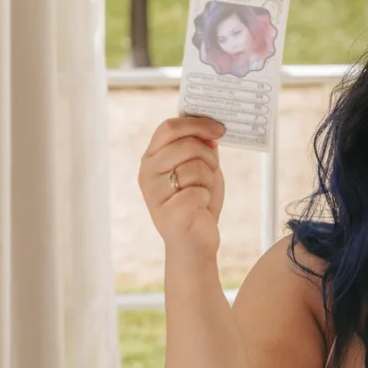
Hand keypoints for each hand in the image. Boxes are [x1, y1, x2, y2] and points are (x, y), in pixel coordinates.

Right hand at [139, 117, 225, 259]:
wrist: (195, 243)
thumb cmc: (198, 203)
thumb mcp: (202, 169)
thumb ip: (203, 148)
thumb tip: (210, 129)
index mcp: (152, 158)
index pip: (169, 128)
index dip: (197, 124)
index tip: (219, 130)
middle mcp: (147, 173)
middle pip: (186, 145)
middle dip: (209, 156)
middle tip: (211, 172)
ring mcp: (154, 193)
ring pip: (195, 168)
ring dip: (208, 181)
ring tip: (202, 194)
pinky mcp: (167, 213)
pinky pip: (197, 192)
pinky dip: (206, 199)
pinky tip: (199, 209)